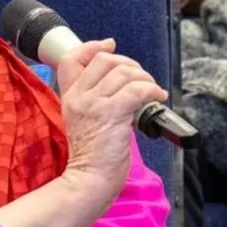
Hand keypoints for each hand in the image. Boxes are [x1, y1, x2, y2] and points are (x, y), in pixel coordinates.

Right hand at [57, 38, 167, 204]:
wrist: (89, 180)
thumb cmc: (92, 158)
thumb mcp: (84, 122)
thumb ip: (95, 101)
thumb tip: (123, 84)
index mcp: (69, 97)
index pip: (72, 59)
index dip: (93, 47)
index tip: (110, 45)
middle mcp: (79, 97)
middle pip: (104, 60)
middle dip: (128, 64)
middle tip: (141, 79)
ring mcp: (94, 104)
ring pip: (124, 72)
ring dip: (145, 78)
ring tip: (152, 91)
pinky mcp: (112, 113)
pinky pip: (137, 89)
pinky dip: (152, 90)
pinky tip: (158, 98)